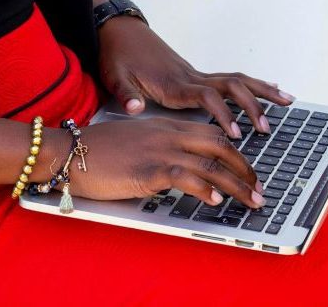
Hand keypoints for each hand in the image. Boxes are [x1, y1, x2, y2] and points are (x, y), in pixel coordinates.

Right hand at [58, 117, 265, 207]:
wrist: (69, 151)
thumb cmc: (98, 148)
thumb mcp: (135, 140)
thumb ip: (159, 145)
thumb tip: (178, 165)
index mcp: (165, 126)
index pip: (211, 133)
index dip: (235, 152)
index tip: (246, 169)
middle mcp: (167, 135)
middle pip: (219, 145)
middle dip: (244, 168)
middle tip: (258, 187)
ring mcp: (159, 150)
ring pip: (210, 164)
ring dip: (236, 184)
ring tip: (252, 200)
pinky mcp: (147, 170)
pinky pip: (185, 177)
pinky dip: (204, 190)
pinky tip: (215, 201)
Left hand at [98, 16, 295, 138]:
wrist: (119, 31)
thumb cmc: (117, 55)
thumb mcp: (115, 77)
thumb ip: (126, 94)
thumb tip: (135, 109)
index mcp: (173, 83)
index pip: (207, 97)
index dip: (223, 114)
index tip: (236, 134)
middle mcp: (190, 77)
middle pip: (231, 86)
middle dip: (253, 105)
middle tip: (268, 127)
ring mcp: (194, 73)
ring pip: (235, 79)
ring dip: (261, 90)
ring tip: (287, 100)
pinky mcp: (193, 73)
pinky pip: (229, 78)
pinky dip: (250, 84)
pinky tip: (265, 88)